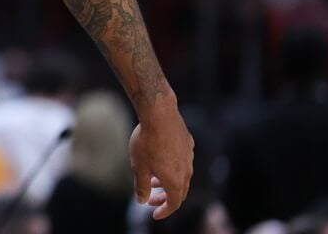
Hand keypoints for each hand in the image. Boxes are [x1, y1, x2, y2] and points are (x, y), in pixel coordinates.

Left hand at [129, 101, 193, 218]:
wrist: (159, 113)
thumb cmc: (147, 141)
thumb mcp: (138, 166)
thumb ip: (141, 186)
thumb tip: (142, 201)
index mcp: (175, 180)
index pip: (173, 203)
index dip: (164, 211)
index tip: (154, 214)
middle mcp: (186, 171)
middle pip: (179, 191)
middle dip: (164, 198)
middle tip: (151, 199)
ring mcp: (189, 156)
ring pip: (182, 175)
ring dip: (167, 181)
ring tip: (152, 179)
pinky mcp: (188, 143)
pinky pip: (182, 160)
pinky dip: (172, 166)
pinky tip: (160, 159)